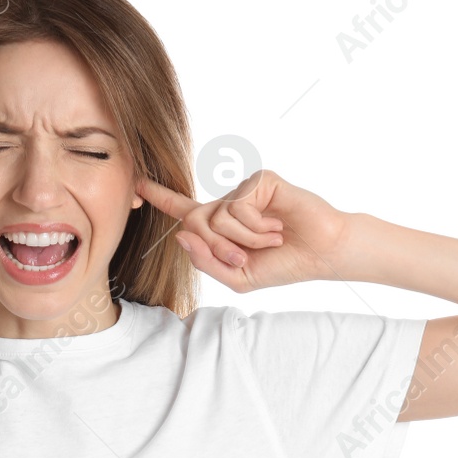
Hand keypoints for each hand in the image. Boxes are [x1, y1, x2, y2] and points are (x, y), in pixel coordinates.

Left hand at [137, 169, 353, 291]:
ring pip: (216, 218)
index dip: (159, 197)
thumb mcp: (237, 277)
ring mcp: (242, 190)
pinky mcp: (258, 180)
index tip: (136, 183)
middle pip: (193, 222)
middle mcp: (228, 205)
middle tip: (246, 256)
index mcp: (220, 228)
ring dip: (244, 240)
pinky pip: (237, 208)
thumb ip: (206, 261)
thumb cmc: (283, 265)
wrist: (321, 254)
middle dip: (217, 248)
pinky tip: (277, 226)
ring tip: (271, 238)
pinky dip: (256, 227)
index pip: (183, 211)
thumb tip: (180, 234)